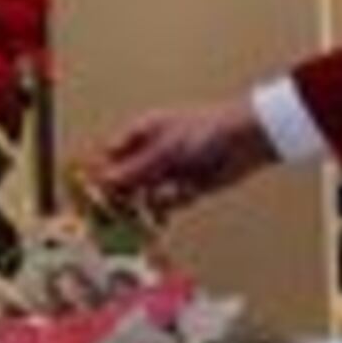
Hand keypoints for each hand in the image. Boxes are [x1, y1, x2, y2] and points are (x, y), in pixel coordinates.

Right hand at [85, 98, 276, 216]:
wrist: (248, 139)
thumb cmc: (207, 130)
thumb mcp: (166, 149)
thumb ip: (136, 168)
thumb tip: (105, 181)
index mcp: (139, 134)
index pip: (108, 158)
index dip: (99, 175)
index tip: (93, 195)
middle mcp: (150, 154)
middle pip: (123, 181)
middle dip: (122, 196)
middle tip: (118, 212)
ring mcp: (167, 172)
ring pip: (144, 195)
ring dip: (150, 201)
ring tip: (165, 195)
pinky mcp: (184, 188)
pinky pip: (167, 204)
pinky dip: (173, 203)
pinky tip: (186, 193)